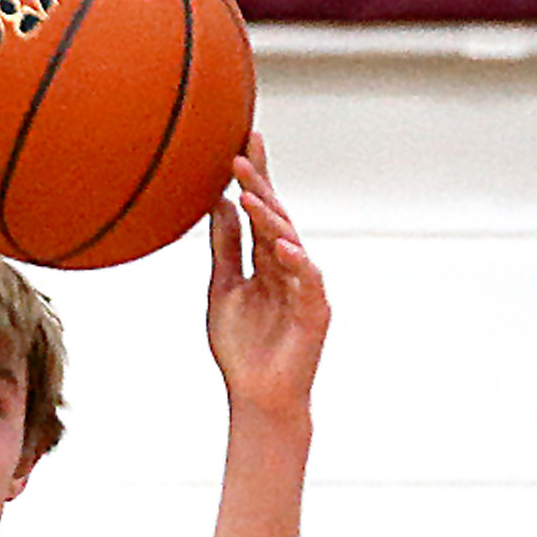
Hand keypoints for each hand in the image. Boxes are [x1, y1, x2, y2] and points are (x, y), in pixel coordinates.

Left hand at [205, 138, 327, 417]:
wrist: (258, 396)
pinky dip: (296, 261)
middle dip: (261, 185)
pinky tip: (281, 245)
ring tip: (249, 193)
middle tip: (242, 153)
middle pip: (276, 217)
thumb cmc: (242, 348)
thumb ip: (226, 247)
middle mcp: (287, 266)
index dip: (255, 176)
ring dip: (270, 217)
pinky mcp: (315, 312)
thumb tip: (221, 202)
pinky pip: (307, 281)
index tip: (244, 140)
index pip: (261, 209)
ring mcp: (304, 287)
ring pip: (290, 242)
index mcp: (265, 259)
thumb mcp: (224, 287)